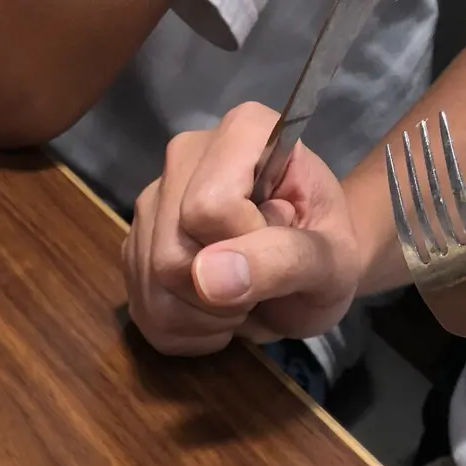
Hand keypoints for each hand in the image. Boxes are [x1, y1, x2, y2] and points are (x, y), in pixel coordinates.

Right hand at [122, 102, 362, 356]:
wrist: (307, 274)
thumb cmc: (326, 256)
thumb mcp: (331, 263)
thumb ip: (283, 260)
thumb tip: (207, 277)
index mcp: (243, 134)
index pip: (209, 207)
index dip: (246, 247)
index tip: (279, 244)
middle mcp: (184, 158)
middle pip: (170, 255)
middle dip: (220, 295)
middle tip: (259, 284)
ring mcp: (151, 204)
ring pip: (151, 289)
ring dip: (203, 318)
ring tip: (238, 299)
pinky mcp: (134, 248)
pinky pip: (142, 311)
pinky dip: (183, 331)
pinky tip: (212, 312)